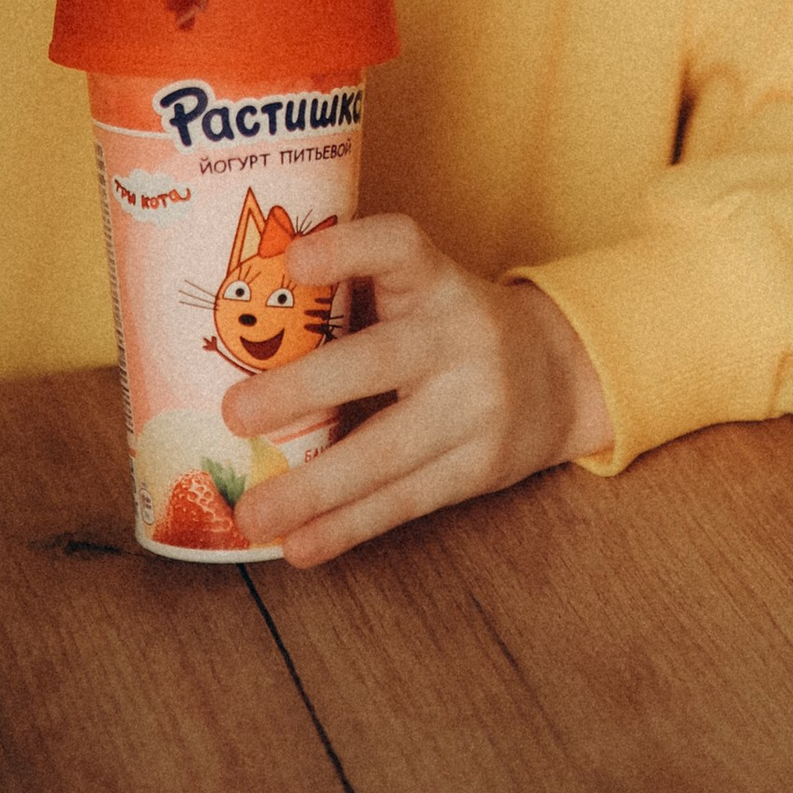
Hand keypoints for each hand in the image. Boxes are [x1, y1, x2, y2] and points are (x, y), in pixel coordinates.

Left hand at [221, 214, 610, 567]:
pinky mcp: (478, 467)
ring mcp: (475, 406)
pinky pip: (404, 500)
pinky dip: (347, 527)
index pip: (397, 247)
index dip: (347, 250)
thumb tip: (234, 316)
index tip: (293, 260)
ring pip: (387, 451)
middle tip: (233, 414)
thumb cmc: (448, 325)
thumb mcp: (419, 289)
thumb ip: (350, 294)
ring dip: (314, 489)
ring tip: (252, 514)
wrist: (558, 374)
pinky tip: (300, 546)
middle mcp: (460, 335)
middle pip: (379, 362)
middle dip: (304, 390)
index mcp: (435, 279)